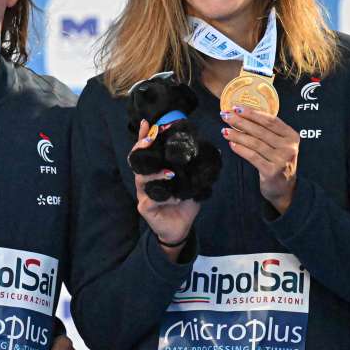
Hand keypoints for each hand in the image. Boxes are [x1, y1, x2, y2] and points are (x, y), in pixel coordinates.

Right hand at [130, 120, 199, 255]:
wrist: (181, 227)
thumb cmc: (184, 202)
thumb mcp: (191, 181)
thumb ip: (194, 167)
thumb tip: (212, 149)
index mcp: (154, 171)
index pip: (146, 151)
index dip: (143, 136)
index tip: (146, 122)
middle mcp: (145, 180)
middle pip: (136, 160)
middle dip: (141, 147)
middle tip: (151, 138)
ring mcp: (143, 194)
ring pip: (141, 179)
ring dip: (155, 173)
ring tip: (170, 173)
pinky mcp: (145, 208)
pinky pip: (151, 200)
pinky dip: (164, 197)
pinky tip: (175, 197)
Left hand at [221, 106, 299, 213]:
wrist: (285, 188)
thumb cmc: (278, 162)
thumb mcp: (280, 144)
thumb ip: (268, 131)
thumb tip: (242, 115)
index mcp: (292, 136)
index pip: (270, 120)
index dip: (253, 113)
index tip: (237, 108)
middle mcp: (289, 147)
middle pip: (261, 130)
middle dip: (241, 121)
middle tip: (226, 115)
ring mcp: (281, 160)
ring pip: (255, 143)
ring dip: (237, 135)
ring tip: (225, 130)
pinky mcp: (272, 171)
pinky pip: (252, 156)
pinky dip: (241, 149)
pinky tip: (232, 144)